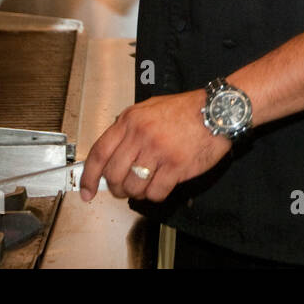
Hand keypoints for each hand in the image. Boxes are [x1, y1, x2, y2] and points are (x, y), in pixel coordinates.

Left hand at [79, 90, 231, 203]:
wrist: (217, 111)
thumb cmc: (186, 110)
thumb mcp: (149, 109)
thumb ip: (128, 129)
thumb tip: (110, 156)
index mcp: (130, 120)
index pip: (99, 154)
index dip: (89, 177)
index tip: (86, 190)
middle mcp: (141, 135)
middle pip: (113, 174)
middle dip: (116, 187)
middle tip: (124, 188)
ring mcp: (158, 150)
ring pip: (132, 187)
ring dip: (137, 192)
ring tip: (146, 185)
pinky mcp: (176, 165)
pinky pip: (155, 192)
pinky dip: (156, 194)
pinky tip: (162, 185)